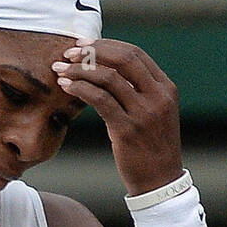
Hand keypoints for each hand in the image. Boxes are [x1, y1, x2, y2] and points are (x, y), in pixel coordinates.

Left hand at [52, 39, 183, 196]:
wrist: (159, 182)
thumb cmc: (151, 148)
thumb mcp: (153, 114)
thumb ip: (138, 91)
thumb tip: (106, 70)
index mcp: (165, 88)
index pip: (135, 54)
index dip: (106, 45)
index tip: (83, 44)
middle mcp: (158, 96)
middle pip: (123, 58)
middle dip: (92, 51)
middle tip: (68, 53)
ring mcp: (144, 113)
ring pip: (108, 77)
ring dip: (80, 70)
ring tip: (60, 70)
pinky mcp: (127, 130)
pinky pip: (100, 100)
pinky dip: (80, 89)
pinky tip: (67, 87)